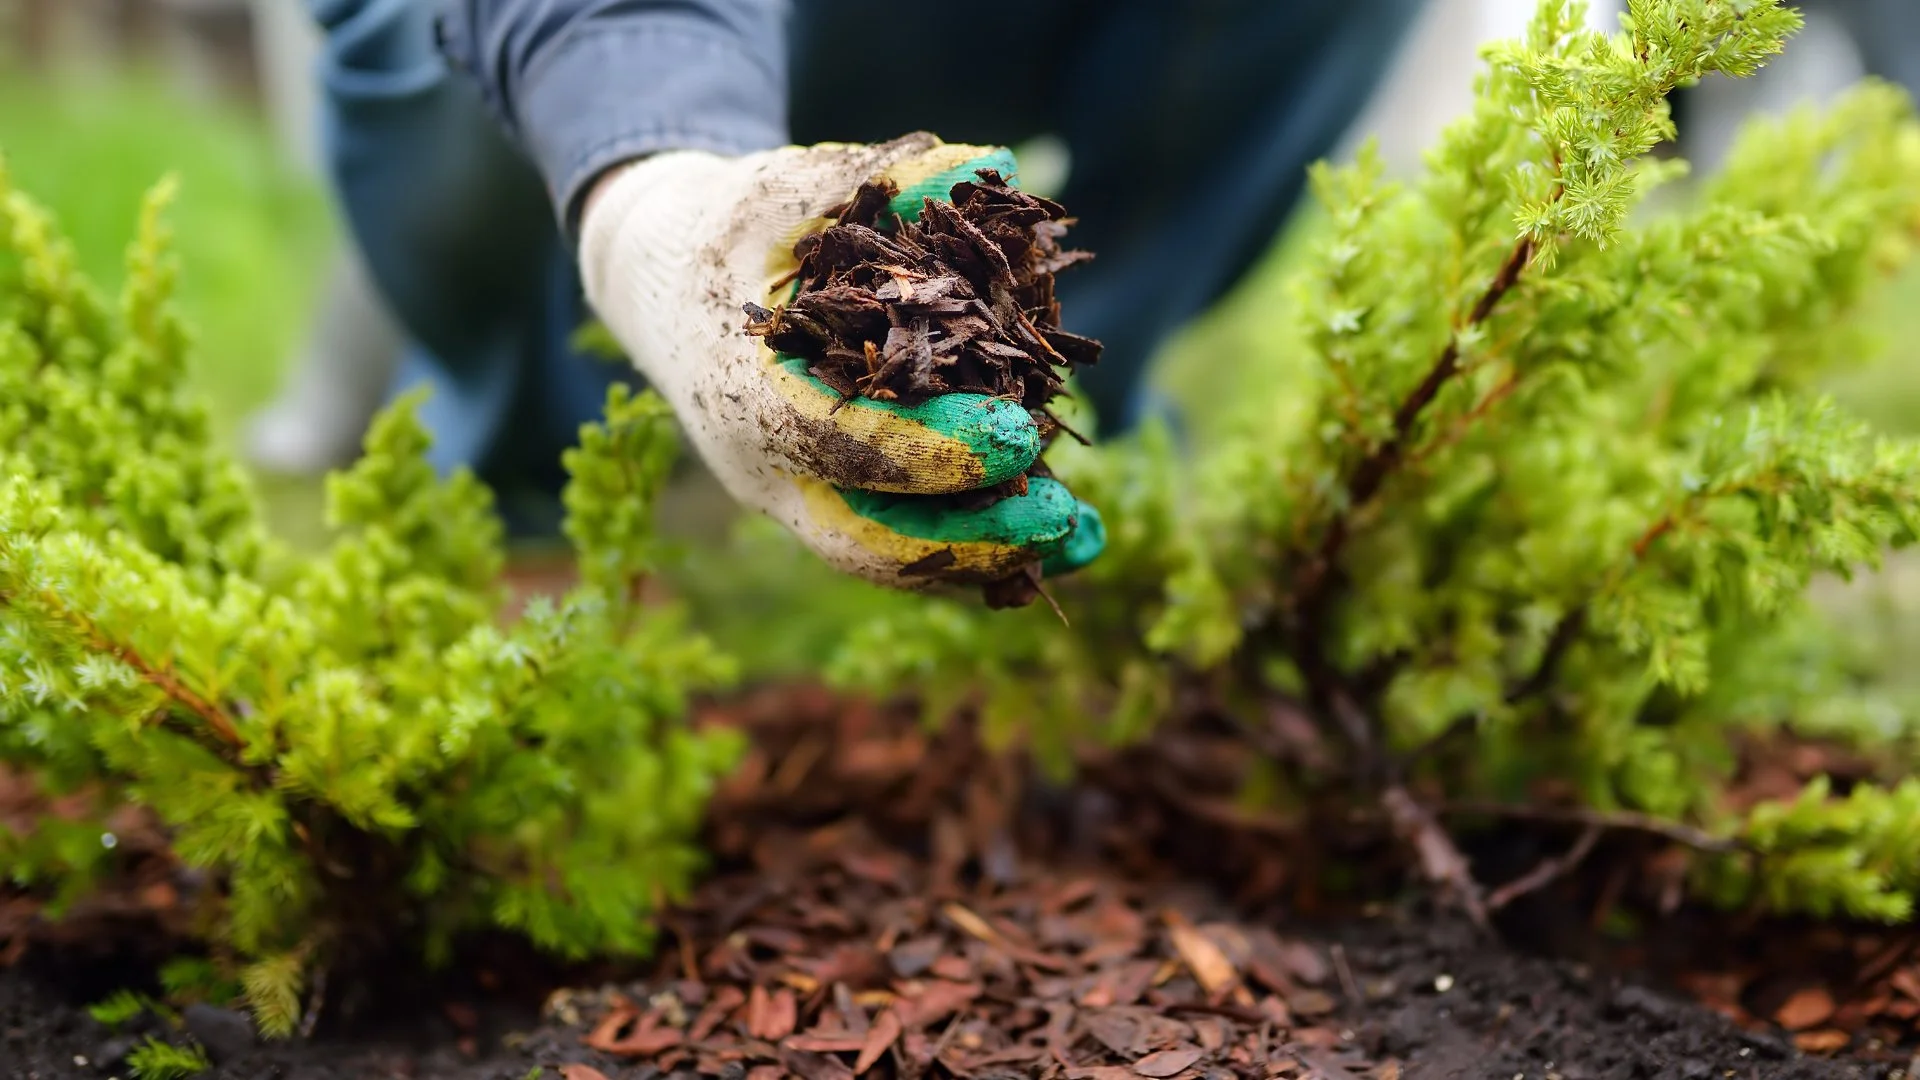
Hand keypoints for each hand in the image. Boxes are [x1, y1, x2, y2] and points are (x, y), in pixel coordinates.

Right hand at [579, 133, 1103, 593]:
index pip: (840, 441)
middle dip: (969, 538)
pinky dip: (979, 549)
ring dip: (990, 558)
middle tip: (1062, 516)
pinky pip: (903, 545)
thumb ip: (879, 178)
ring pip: (890, 558)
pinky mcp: (825, 504)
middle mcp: (762, 467)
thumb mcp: (786, 188)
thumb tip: (988, 166)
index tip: (1020, 436)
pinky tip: (1061, 540)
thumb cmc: (727, 228)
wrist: (659, 284)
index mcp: (742, 391)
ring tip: (1084, 542)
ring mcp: (792, 498)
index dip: (933, 448)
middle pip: (867, 537)